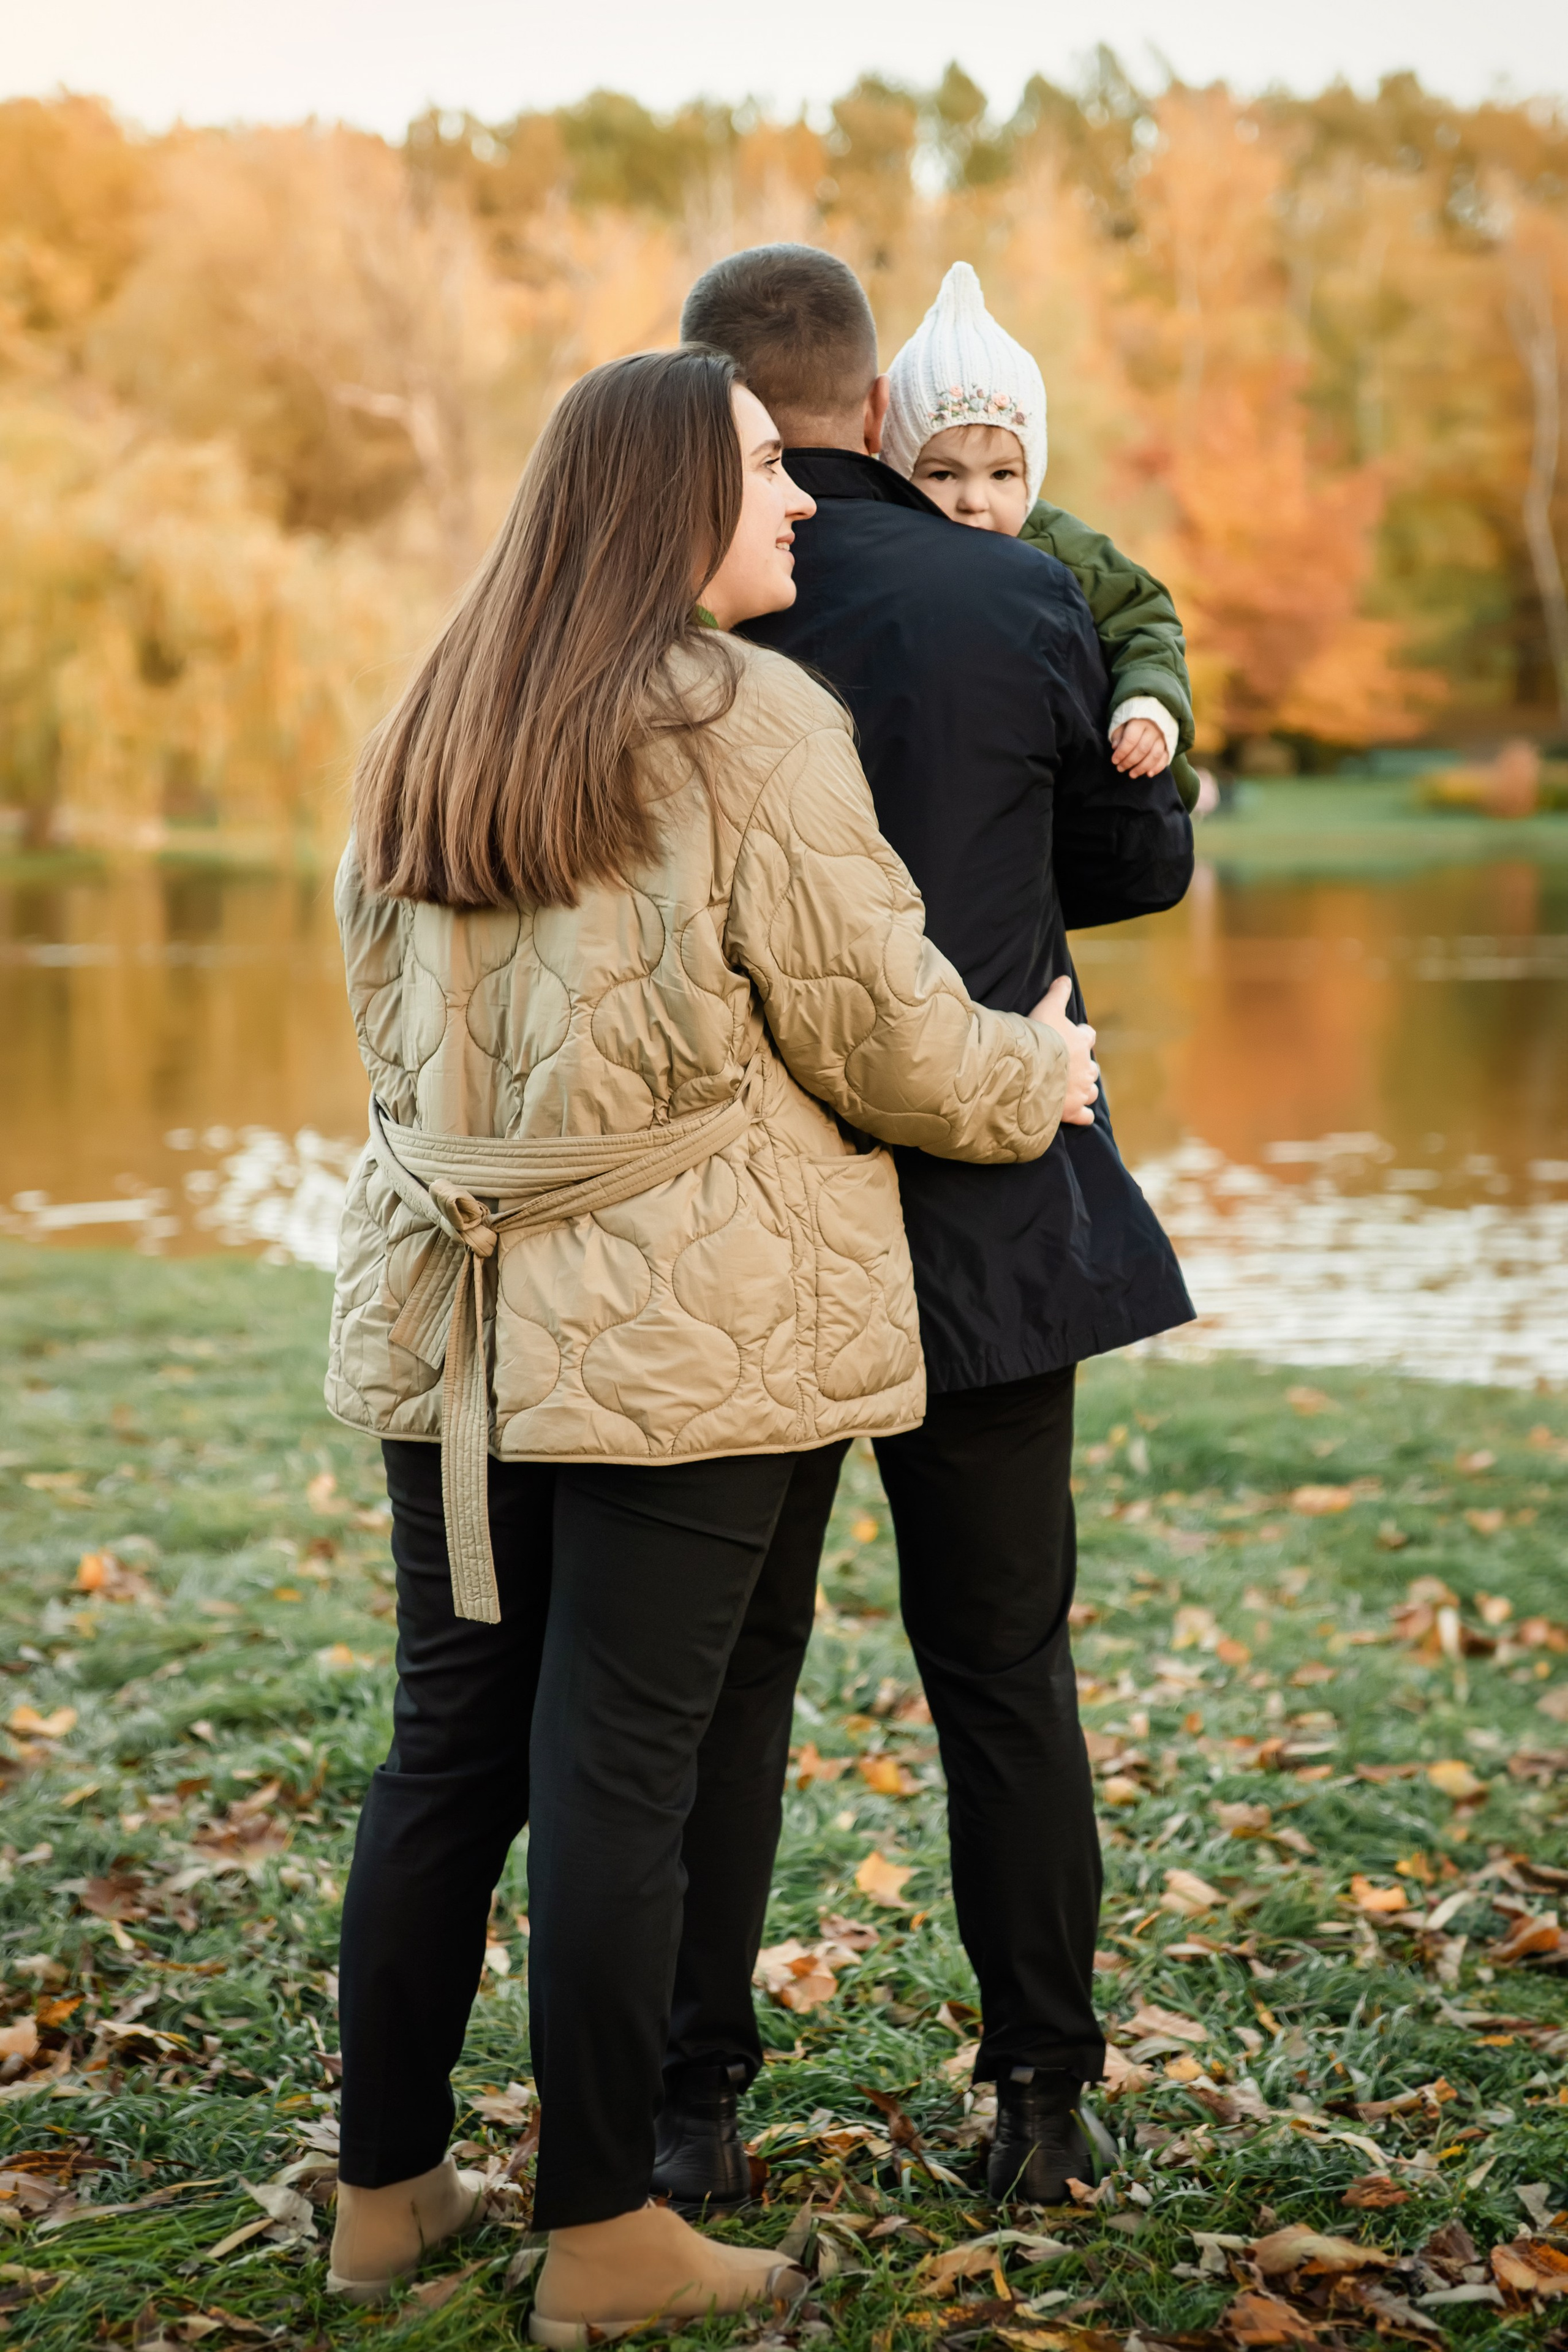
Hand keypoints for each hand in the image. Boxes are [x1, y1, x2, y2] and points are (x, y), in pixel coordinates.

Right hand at [1028, 974, 1098, 1125]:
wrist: (1030, 1070)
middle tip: (1065, 1067)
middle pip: (1092, 1067)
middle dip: (1082, 1067)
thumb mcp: (1047, 1008)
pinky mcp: (1073, 1111)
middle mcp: (1087, 1067)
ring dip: (1083, 1090)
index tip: (1070, 1037)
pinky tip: (1074, 1114)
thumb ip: (1057, 994)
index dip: (1080, 1037)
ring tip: (1069, 1090)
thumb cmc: (1039, 1037)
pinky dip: (1081, 1115)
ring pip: (1091, 1091)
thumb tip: (1065, 977)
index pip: (1088, 1036)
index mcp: (1082, 1042)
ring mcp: (1081, 1091)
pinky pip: (1085, 1116)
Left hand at [1109, 715, 1168, 778]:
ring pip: (1154, 755)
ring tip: (1132, 774)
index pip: (1131, 739)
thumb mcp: (1121, 728)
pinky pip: (1165, 758)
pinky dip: (1157, 768)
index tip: (1114, 761)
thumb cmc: (1131, 726)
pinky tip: (1148, 774)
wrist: (1148, 720)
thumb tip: (1115, 747)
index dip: (1122, 752)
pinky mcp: (1167, 746)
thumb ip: (1118, 737)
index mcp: (1139, 722)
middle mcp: (1153, 729)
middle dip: (1130, 762)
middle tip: (1120, 769)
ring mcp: (1162, 738)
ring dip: (1142, 768)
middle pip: (1143, 749)